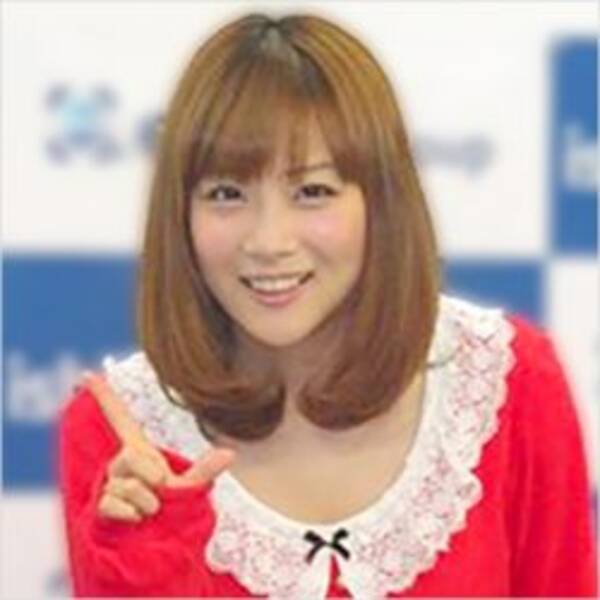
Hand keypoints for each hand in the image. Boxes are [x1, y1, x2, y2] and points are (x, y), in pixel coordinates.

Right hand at [84, 374, 235, 522]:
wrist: (153, 540)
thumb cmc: (169, 508)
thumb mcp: (188, 487)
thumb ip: (204, 470)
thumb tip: (231, 453)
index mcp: (140, 450)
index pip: (119, 418)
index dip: (104, 396)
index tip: (86, 375)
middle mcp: (120, 462)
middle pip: (132, 457)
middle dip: (154, 478)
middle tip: (160, 492)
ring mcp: (109, 483)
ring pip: (129, 485)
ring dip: (147, 502)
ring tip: (150, 510)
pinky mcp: (100, 504)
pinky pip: (116, 504)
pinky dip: (133, 515)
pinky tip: (135, 518)